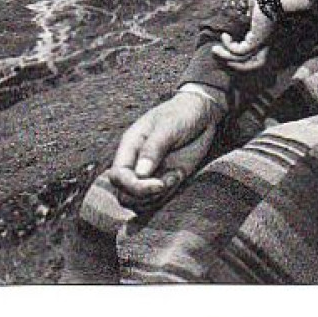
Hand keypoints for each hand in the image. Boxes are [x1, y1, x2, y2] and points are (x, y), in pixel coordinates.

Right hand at [107, 90, 223, 202]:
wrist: (201, 114)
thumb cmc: (181, 114)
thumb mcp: (168, 126)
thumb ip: (153, 148)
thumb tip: (140, 173)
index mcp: (130, 147)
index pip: (117, 176)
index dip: (133, 186)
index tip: (158, 184)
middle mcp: (135, 164)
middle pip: (124, 194)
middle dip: (145, 196)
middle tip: (168, 183)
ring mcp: (149, 174)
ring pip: (139, 202)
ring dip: (157, 198)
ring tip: (174, 177)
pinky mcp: (163, 181)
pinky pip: (156, 201)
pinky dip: (166, 196)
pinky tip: (178, 177)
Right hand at [212, 0, 279, 70]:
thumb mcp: (257, 4)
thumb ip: (252, 10)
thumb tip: (248, 12)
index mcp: (266, 34)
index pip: (256, 51)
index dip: (242, 51)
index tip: (229, 43)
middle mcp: (266, 42)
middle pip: (253, 64)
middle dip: (235, 63)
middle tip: (220, 54)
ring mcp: (262, 42)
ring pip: (243, 59)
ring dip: (226, 56)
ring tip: (214, 49)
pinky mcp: (256, 40)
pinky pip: (239, 51)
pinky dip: (229, 46)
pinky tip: (224, 35)